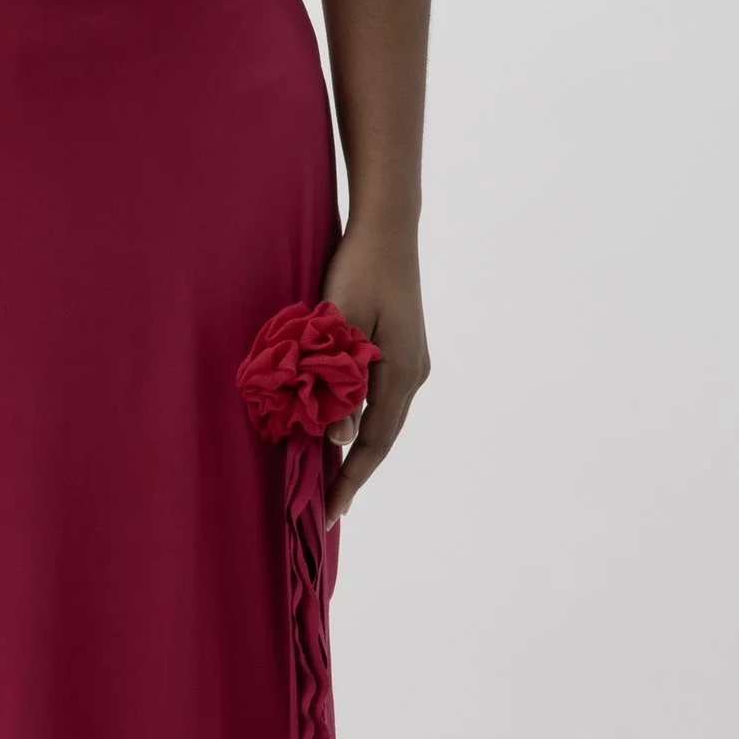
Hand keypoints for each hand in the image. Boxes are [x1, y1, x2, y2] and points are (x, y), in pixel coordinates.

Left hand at [318, 223, 428, 528]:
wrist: (386, 226)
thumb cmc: (360, 268)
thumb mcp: (344, 324)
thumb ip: (341, 382)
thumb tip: (337, 437)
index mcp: (402, 372)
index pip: (375, 443)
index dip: (351, 479)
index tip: (331, 512)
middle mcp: (413, 372)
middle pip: (382, 437)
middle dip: (353, 472)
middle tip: (325, 505)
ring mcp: (410, 360)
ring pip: (380, 417)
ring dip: (355, 445)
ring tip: (325, 475)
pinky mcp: (400, 347)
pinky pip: (378, 396)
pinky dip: (357, 418)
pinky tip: (338, 426)